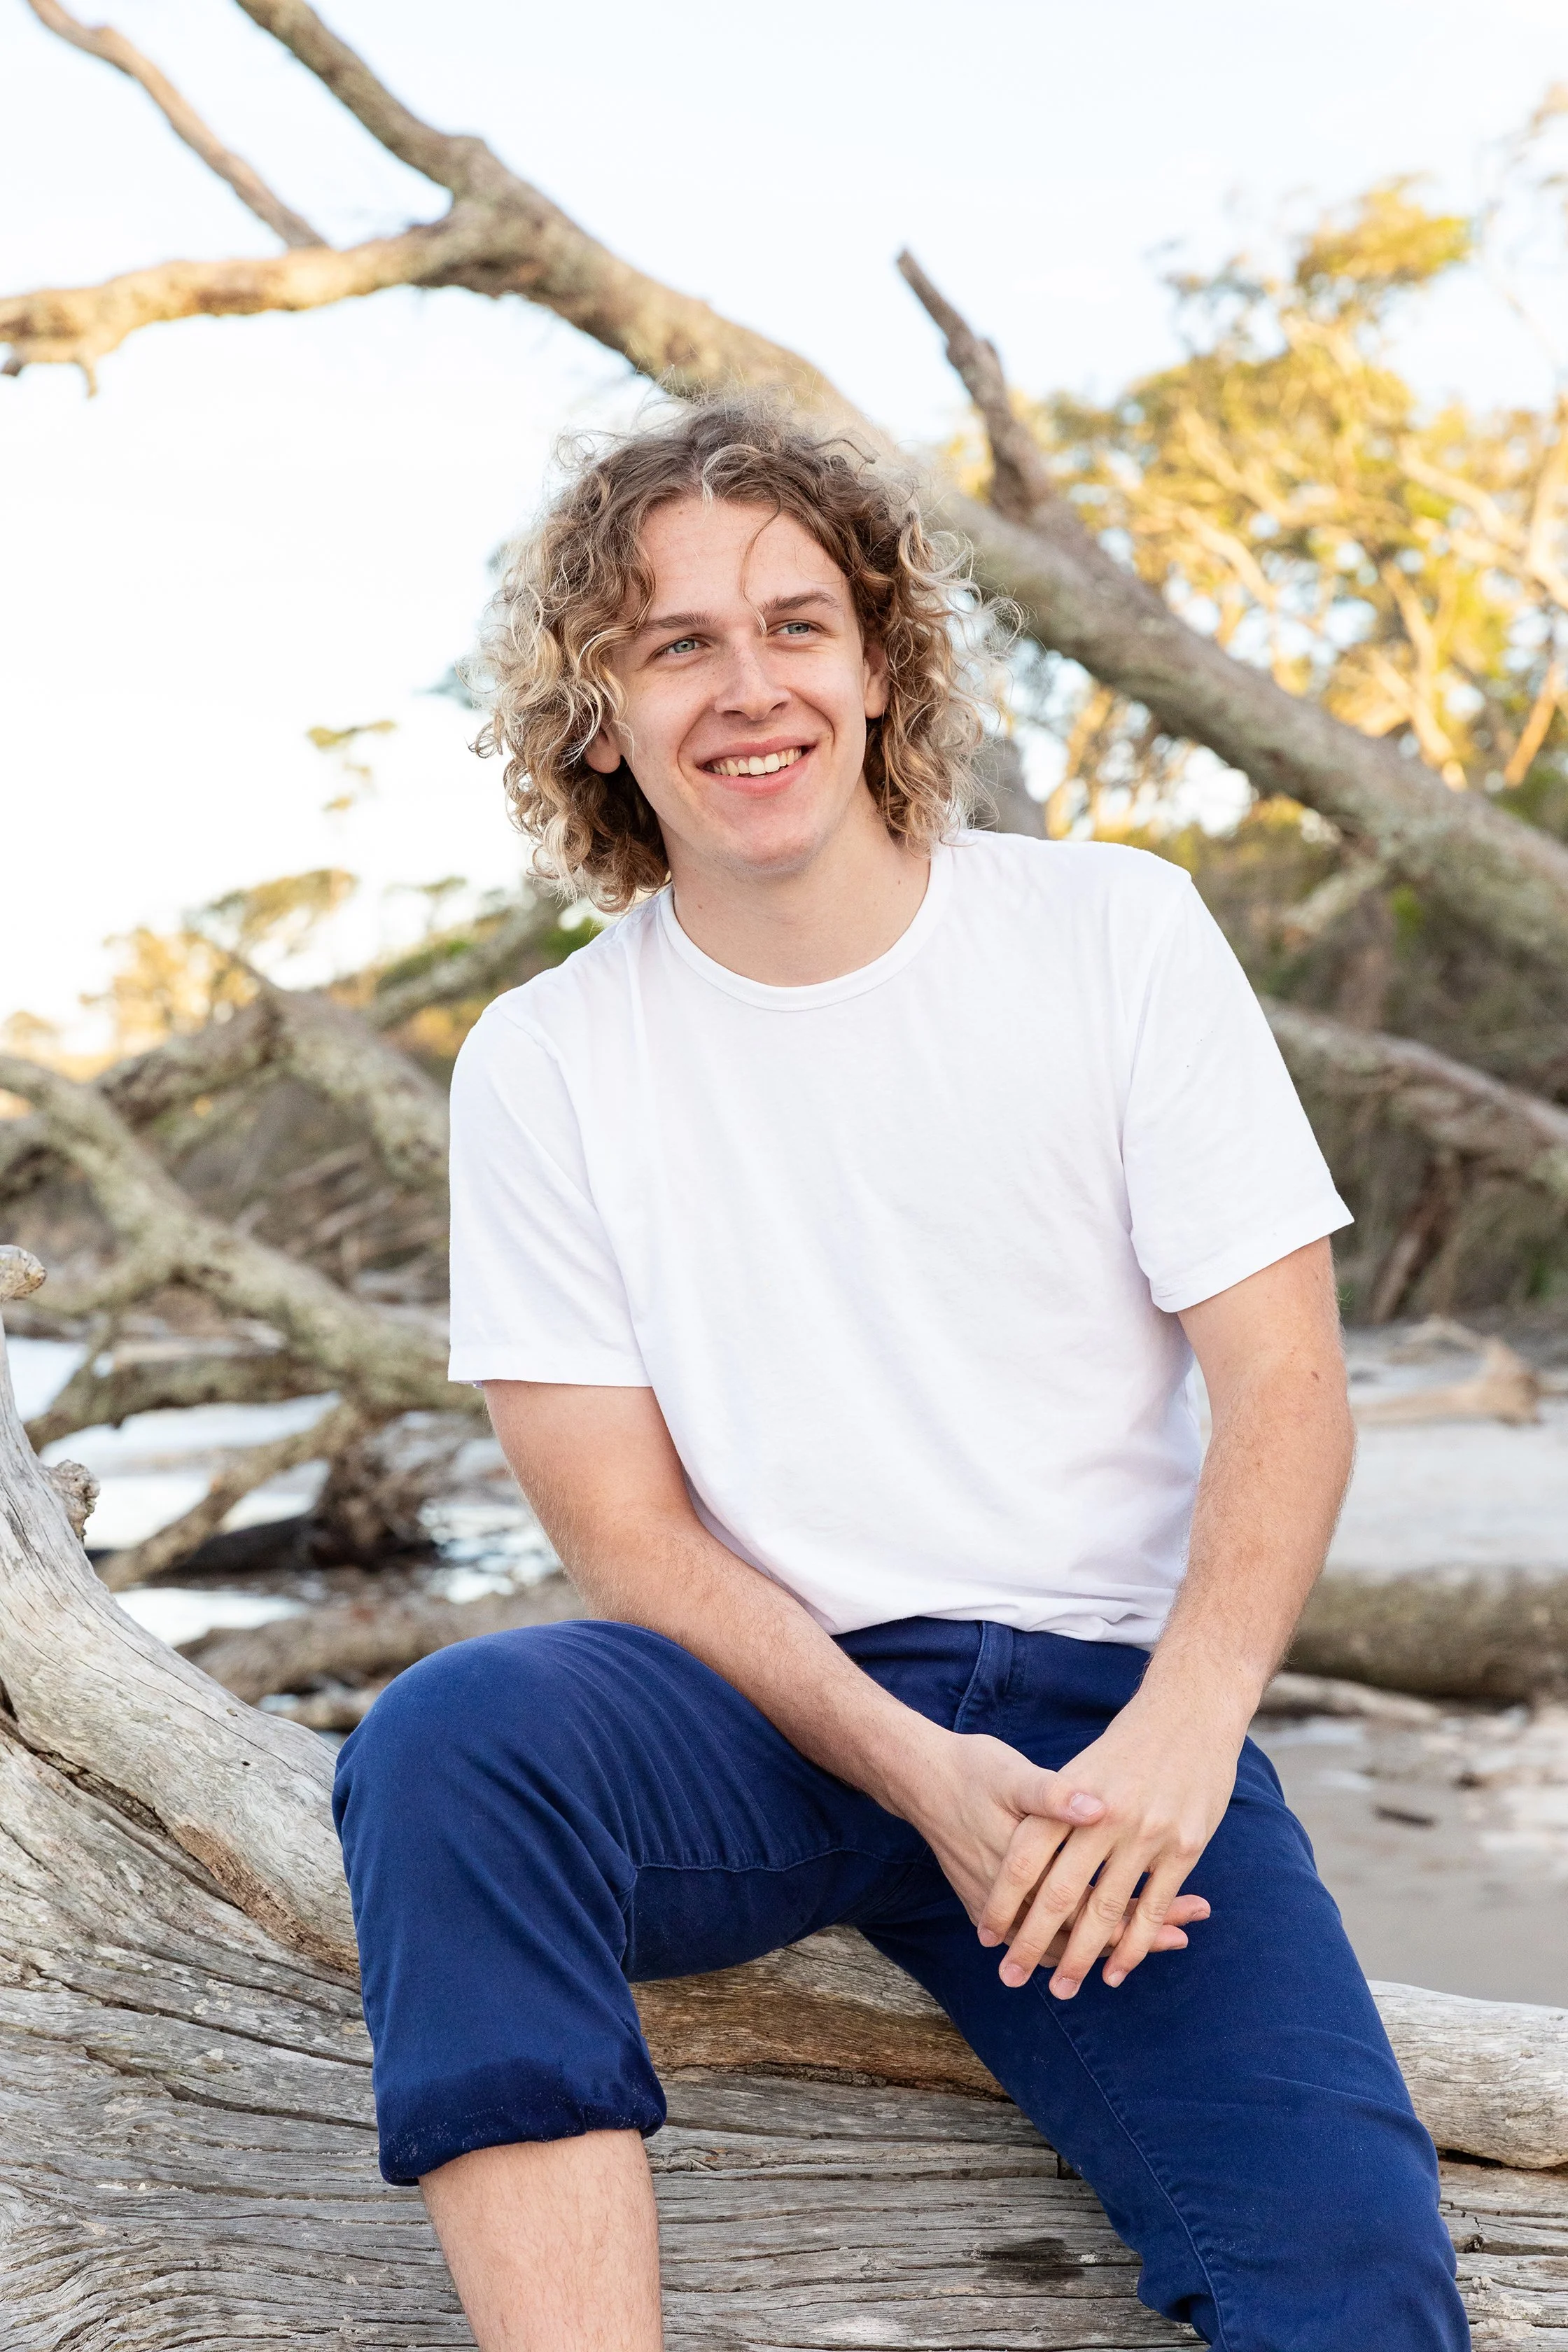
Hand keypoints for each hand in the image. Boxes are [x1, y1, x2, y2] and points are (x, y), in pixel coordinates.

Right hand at [894, 1726, 1207, 1968]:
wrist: (921, 1780)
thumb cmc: (972, 1771)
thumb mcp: (1011, 1774)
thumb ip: (1053, 1795)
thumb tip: (1099, 1806)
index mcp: (1026, 1867)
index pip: (1095, 1908)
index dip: (1141, 1918)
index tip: (1185, 1919)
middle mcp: (1014, 1900)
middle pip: (1085, 1934)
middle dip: (1136, 1939)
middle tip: (1183, 1935)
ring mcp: (1002, 1907)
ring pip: (1063, 1943)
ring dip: (1109, 1943)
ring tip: (1158, 1937)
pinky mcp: (993, 1903)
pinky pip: (1042, 1936)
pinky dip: (1076, 1939)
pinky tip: (1102, 1931)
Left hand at [976, 1688, 1239, 1999]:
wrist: (1190, 1710)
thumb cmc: (1128, 1744)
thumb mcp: (1080, 1767)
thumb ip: (1047, 1811)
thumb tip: (1016, 1862)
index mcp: (1068, 1797)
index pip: (1024, 1860)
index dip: (1003, 1900)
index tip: (987, 1935)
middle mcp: (1103, 1818)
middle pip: (1059, 1894)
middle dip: (1031, 1941)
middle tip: (1011, 1978)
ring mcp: (1145, 1834)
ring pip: (1104, 1910)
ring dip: (1082, 1955)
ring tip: (1063, 1987)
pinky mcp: (1183, 1846)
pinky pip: (1151, 1907)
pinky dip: (1133, 1944)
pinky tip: (1117, 1970)